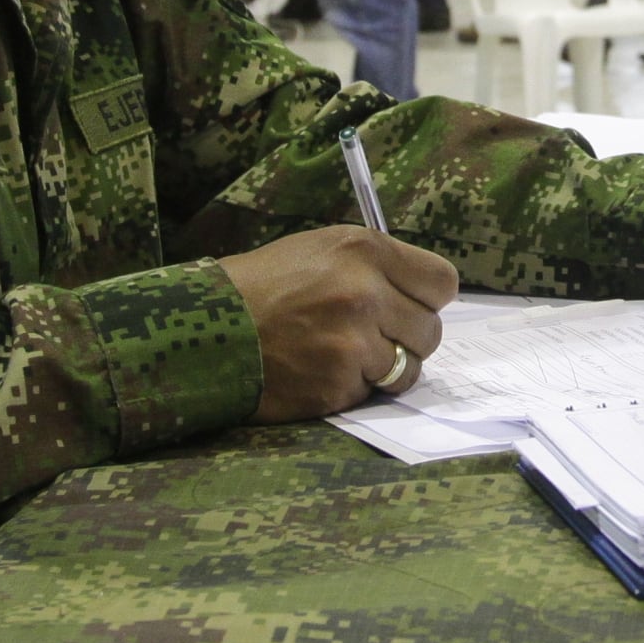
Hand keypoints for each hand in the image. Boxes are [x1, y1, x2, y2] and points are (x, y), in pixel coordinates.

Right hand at [220, 225, 459, 421]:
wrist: (201, 328)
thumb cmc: (261, 287)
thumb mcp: (319, 250)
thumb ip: (375, 267)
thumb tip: (424, 295)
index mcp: (363, 250)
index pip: (442, 282)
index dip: (428, 299)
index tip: (411, 307)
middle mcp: (364, 293)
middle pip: (431, 330)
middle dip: (407, 338)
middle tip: (371, 337)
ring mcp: (352, 342)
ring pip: (409, 368)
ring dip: (384, 369)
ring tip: (345, 356)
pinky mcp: (337, 384)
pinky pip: (372, 393)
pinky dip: (352, 389)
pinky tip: (319, 372)